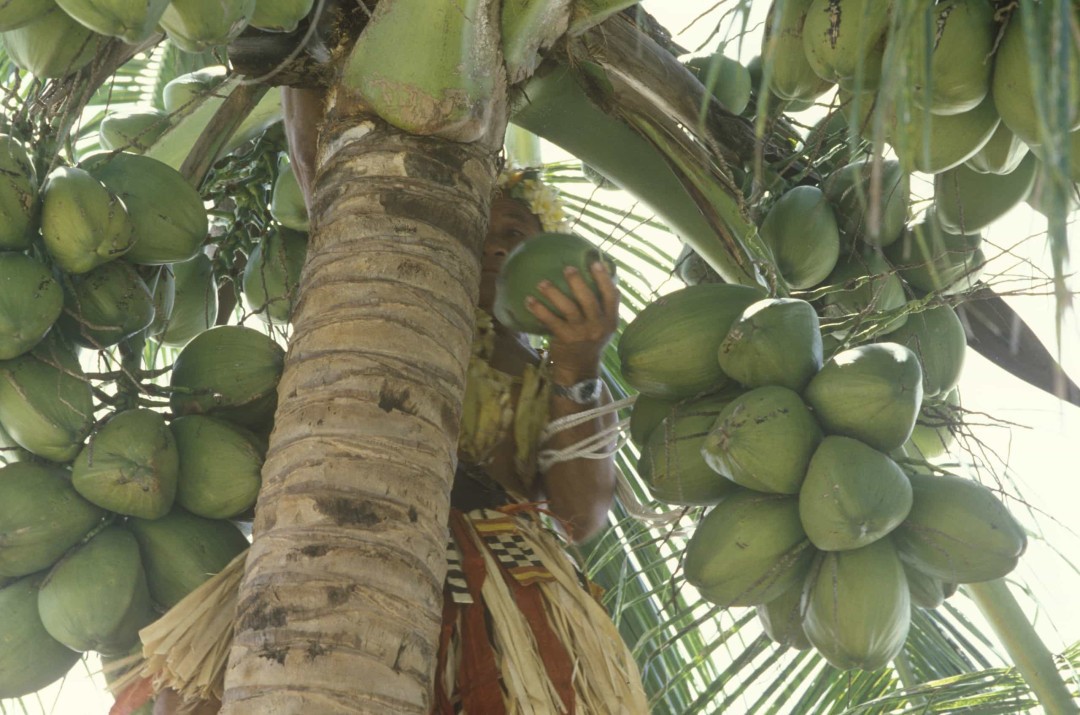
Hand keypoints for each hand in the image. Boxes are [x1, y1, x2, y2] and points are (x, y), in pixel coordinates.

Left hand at [525, 261, 619, 382]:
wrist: (579, 370)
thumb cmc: (590, 342)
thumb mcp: (604, 327)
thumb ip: (604, 308)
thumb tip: (605, 280)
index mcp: (610, 320)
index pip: (611, 296)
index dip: (604, 279)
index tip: (596, 262)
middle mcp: (598, 326)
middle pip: (589, 300)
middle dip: (578, 282)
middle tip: (567, 268)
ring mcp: (581, 333)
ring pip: (569, 309)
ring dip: (554, 293)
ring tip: (542, 283)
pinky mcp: (565, 339)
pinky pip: (551, 321)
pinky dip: (539, 309)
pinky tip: (529, 300)